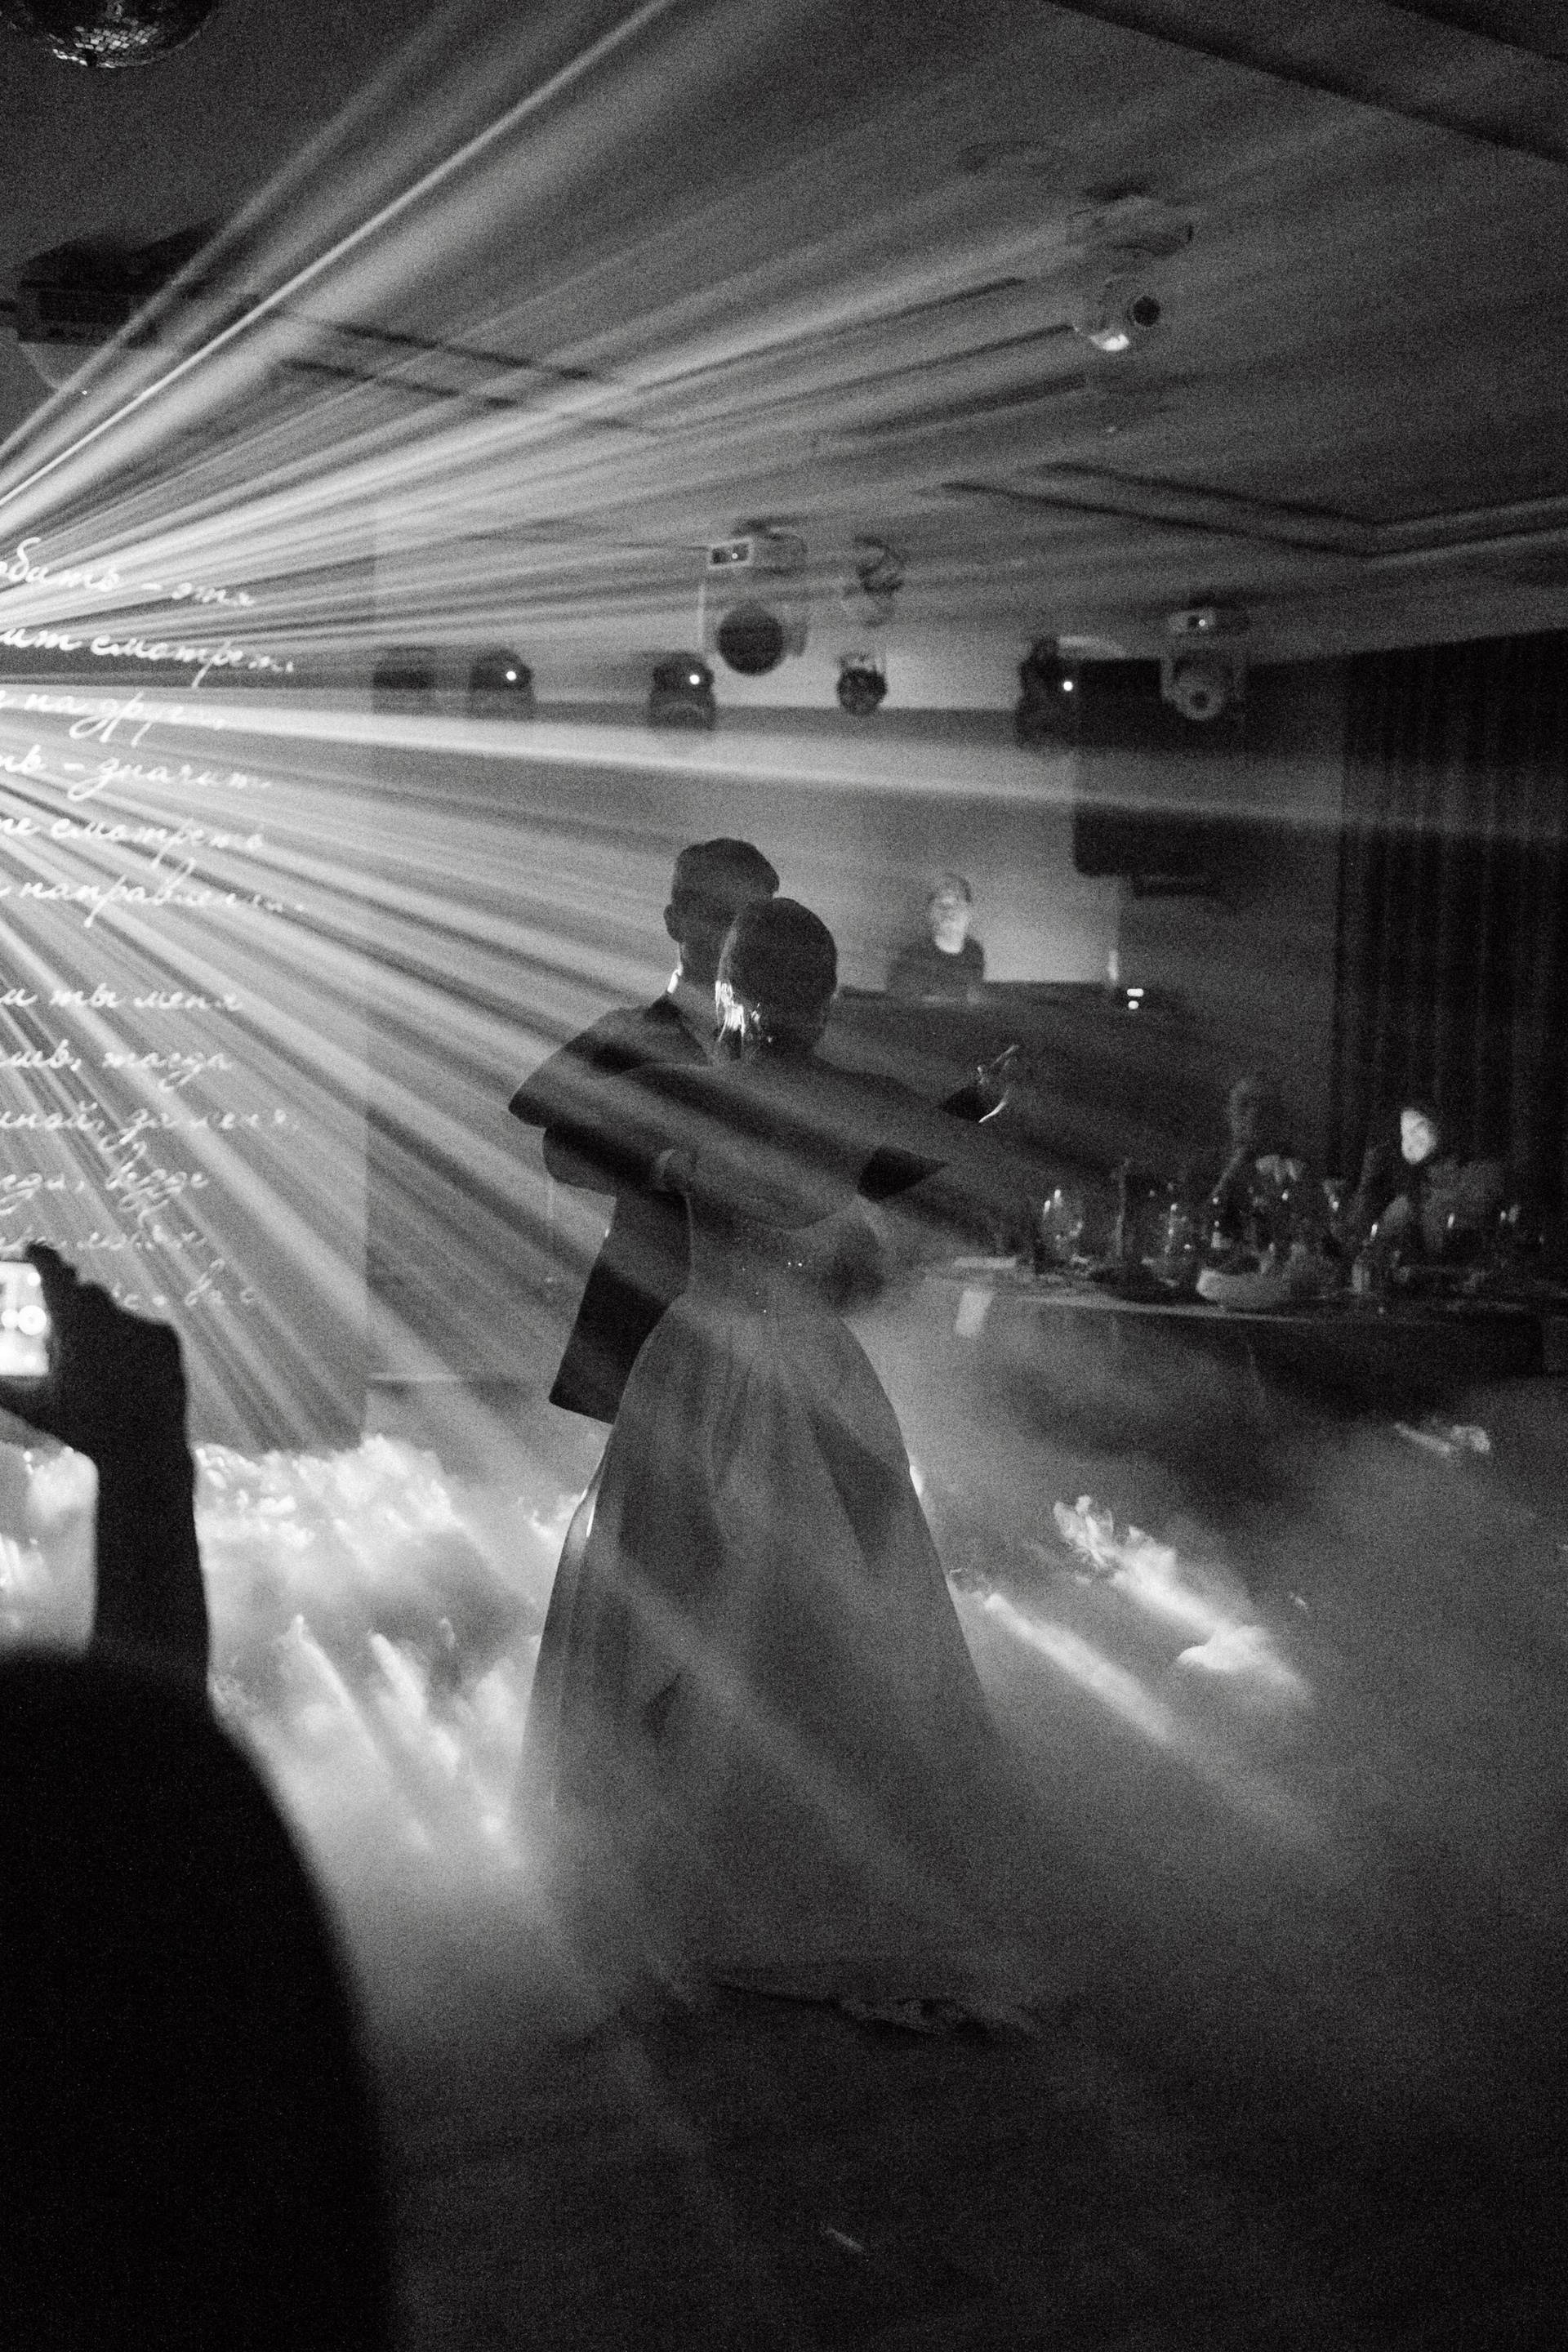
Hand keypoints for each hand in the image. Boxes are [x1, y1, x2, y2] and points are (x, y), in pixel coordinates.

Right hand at [13, 1245, 188, 1465]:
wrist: (144, 1449)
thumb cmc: (82, 1428)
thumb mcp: (34, 1406)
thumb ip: (2, 1386)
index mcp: (72, 1326)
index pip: (54, 1275)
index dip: (42, 1258)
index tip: (33, 1249)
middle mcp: (108, 1316)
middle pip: (85, 1294)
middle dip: (72, 1300)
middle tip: (62, 1316)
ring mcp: (141, 1324)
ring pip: (114, 1315)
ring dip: (103, 1331)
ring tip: (101, 1368)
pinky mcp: (167, 1335)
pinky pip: (142, 1329)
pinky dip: (131, 1343)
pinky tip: (128, 1373)